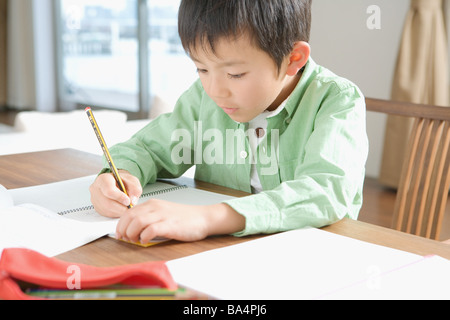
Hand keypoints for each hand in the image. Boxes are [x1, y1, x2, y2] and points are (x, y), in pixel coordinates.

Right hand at [89, 170, 141, 217]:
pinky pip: (106, 214)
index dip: (120, 197)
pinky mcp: (96, 207)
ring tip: (127, 207)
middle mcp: (96, 189)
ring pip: (107, 210)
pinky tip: (121, 208)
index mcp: (103, 179)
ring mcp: (94, 199)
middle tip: (130, 206)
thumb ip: (135, 189)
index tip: (128, 201)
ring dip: (120, 211)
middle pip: (108, 203)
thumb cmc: (124, 181)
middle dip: (121, 207)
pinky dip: (116, 213)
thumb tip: (132, 201)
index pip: (109, 190)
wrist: (117, 183)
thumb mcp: (133, 181)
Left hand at [116, 201, 245, 242]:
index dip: (121, 224)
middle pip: (130, 216)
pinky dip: (144, 237)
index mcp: (152, 204)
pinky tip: (146, 241)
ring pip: (137, 222)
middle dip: (124, 230)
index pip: (128, 212)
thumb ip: (149, 217)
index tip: (120, 234)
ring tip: (135, 241)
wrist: (203, 218)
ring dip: (132, 234)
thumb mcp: (163, 213)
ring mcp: (162, 215)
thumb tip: (132, 229)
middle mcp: (155, 207)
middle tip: (126, 239)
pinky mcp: (170, 225)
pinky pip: (150, 230)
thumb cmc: (184, 218)